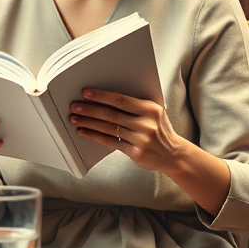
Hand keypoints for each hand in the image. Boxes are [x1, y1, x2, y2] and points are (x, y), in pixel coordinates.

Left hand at [69, 88, 186, 173]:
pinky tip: (85, 132)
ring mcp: (141, 139)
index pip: (121, 100)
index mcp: (150, 109)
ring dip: (89, 123)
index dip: (102, 96)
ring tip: (75, 119)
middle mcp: (146, 123)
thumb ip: (137, 105)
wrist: (174, 154)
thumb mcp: (155, 112)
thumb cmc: (160, 130)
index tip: (87, 93)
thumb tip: (108, 96)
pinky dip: (96, 136)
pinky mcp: (136, 153)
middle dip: (90, 110)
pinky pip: (111, 142)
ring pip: (109, 129)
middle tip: (75, 106)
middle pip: (112, 114)